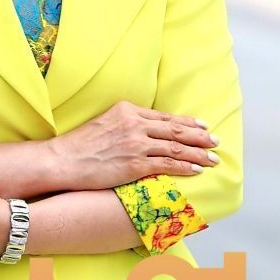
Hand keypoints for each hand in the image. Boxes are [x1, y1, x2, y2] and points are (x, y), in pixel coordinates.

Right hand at [50, 101, 219, 190]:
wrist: (63, 160)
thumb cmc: (80, 144)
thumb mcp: (105, 122)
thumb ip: (127, 123)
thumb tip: (145, 131)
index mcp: (127, 110)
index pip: (164, 117)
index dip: (186, 122)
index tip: (202, 126)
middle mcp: (134, 124)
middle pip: (175, 129)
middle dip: (199, 136)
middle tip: (215, 141)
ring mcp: (136, 144)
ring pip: (176, 147)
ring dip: (198, 153)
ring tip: (212, 158)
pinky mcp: (135, 164)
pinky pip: (167, 164)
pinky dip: (185, 166)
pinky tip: (196, 169)